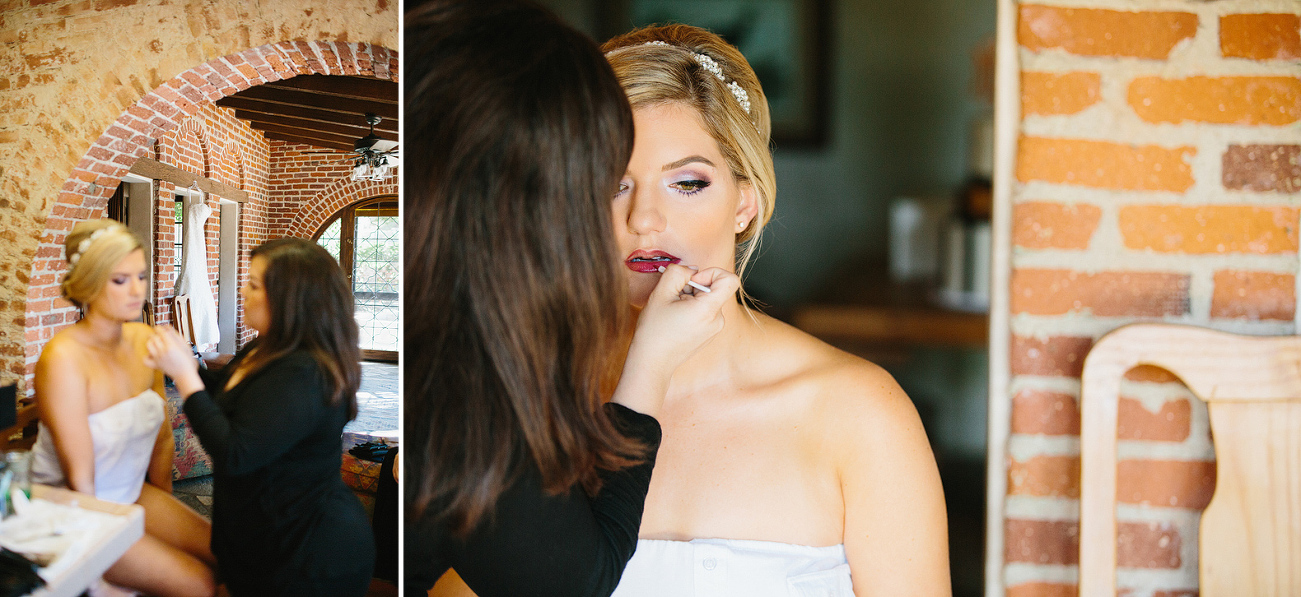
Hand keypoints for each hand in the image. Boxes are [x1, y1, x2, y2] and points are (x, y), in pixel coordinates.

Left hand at [144, 327, 203, 396]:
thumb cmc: (187, 361)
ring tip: (155, 341)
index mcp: (171, 346)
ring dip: (151, 341)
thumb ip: (175, 335)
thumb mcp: (185, 345)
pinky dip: (147, 355)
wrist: (185, 374)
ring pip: (148, 345)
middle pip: (154, 338)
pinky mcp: (155, 365)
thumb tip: (167, 328)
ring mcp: (158, 358)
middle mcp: (162, 352)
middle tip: (158, 334)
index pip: (160, 332)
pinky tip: (152, 353)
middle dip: (155, 334)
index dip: (159, 328)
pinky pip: (145, 359)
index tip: (159, 327)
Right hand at [612, 264, 740, 414]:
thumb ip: (677, 272)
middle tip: (674, 298)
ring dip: (691, 299)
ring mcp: (715, 329)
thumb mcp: (660, 293)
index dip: (711, 272)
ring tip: (673, 311)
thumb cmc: (654, 331)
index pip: (730, 279)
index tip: (693, 281)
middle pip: (715, 289)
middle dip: (694, 287)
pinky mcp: (709, 334)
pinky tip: (676, 320)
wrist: (652, 362)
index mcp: (708, 310)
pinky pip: (705, 312)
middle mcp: (717, 320)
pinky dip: (692, 310)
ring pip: (708, 300)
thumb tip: (692, 269)